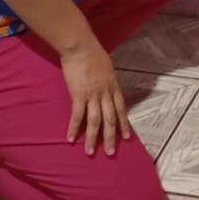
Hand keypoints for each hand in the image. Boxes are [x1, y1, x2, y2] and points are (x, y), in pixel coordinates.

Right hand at [62, 37, 130, 155]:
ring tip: (91, 152)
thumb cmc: (92, 52)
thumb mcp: (106, 67)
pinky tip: (71, 139)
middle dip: (111, 137)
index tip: (127, 136)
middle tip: (112, 152)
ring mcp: (93, 95)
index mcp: (113, 86)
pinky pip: (77, 116)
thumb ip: (106, 80)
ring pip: (95, 122)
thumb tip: (105, 87)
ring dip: (94, 138)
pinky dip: (74, 128)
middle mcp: (105, 93)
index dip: (124, 123)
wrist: (80, 46)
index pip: (121, 109)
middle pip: (110, 119)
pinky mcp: (78, 95)